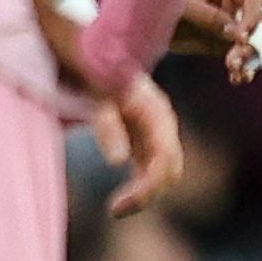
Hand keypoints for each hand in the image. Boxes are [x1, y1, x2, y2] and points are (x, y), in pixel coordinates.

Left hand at [91, 75, 182, 216]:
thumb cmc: (91, 69)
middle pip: (170, 170)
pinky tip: (120, 196)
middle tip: (115, 210)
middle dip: (147, 194)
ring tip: (117, 208)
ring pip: (163, 171)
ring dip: (145, 192)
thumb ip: (108, 124)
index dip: (146, 187)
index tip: (116, 206)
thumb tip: (117, 163)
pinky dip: (139, 184)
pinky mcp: (144, 136)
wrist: (91, 50)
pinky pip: (150, 167)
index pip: (165, 160)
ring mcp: (155, 130)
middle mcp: (162, 124)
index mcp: (156, 113)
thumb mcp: (95, 94)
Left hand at [176, 0, 261, 81]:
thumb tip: (236, 33)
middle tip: (238, 60)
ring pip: (252, 42)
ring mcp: (226, 23)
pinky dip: (241, 68)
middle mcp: (230, 2)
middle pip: (258, 22)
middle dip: (253, 42)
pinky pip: (238, 55)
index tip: (241, 38)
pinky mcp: (218, 42)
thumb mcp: (181, 5)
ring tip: (237, 73)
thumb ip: (209, 17)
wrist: (132, 16)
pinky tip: (237, 78)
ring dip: (250, 59)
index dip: (253, 18)